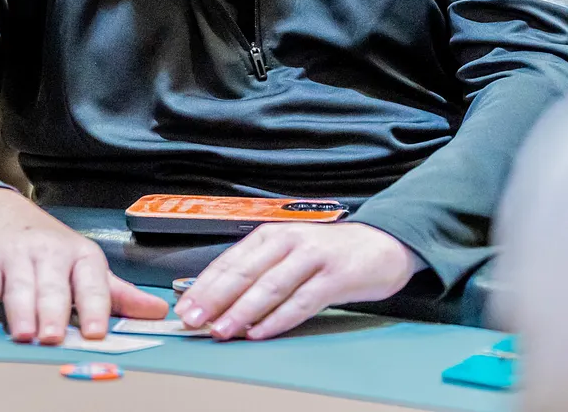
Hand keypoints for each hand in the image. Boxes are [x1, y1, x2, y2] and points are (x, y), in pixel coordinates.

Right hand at [0, 188, 167, 343]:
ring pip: (20, 285)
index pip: (92, 282)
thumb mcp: (85, 265)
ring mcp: (17, 255)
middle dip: (53, 312)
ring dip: (21, 311)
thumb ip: (119, 294)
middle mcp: (50, 252)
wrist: (1, 212)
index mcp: (81, 255)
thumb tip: (158, 312)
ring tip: (25, 335)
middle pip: (53, 286)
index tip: (97, 332)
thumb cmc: (49, 247)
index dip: (95, 307)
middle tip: (54, 337)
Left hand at [175, 222, 419, 340]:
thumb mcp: (289, 252)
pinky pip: (301, 302)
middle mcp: (289, 241)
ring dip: (242, 311)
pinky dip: (278, 319)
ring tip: (221, 330)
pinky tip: (261, 332)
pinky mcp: (335, 277)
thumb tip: (219, 301)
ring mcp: (313, 257)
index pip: (230, 261)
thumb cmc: (330, 252)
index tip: (184, 307)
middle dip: (215, 299)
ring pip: (269, 287)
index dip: (204, 286)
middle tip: (193, 320)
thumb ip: (259, 271)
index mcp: (272, 234)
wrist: (382, 243)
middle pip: (245, 273)